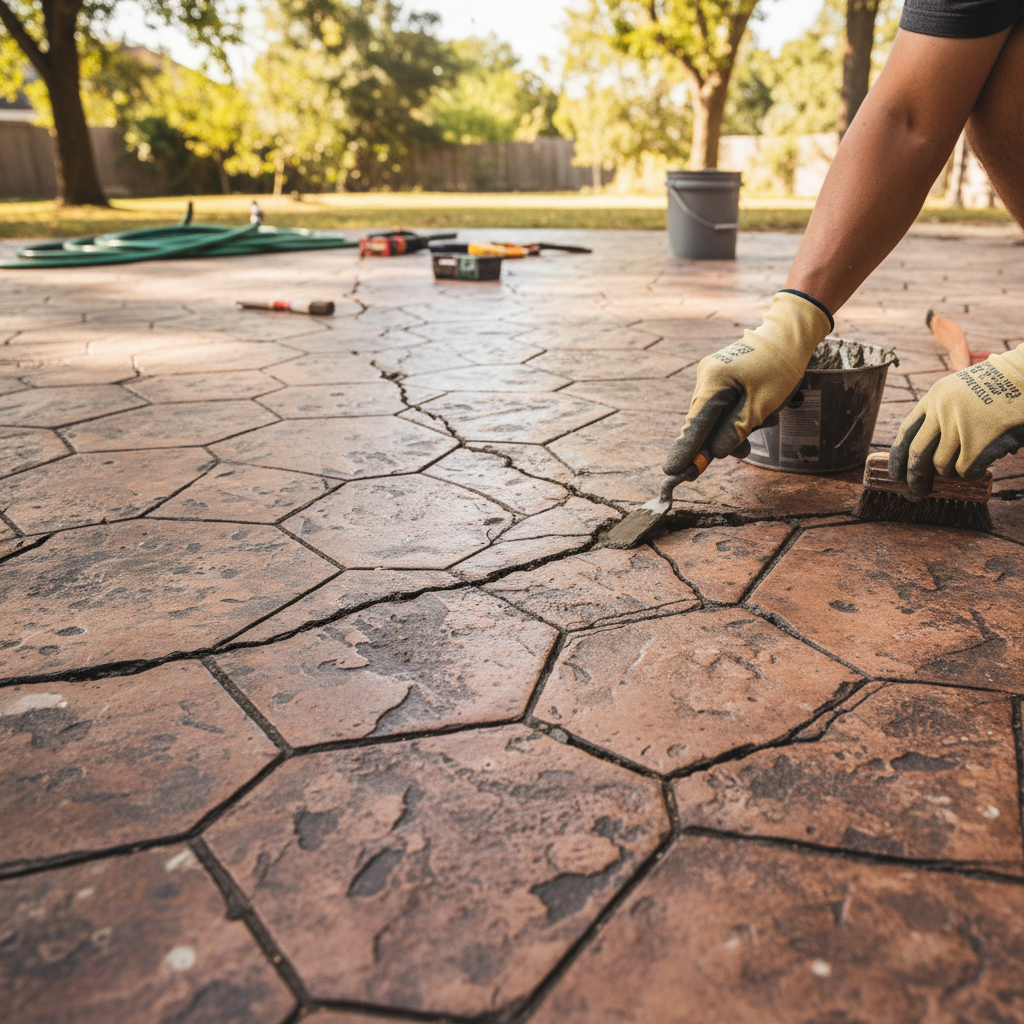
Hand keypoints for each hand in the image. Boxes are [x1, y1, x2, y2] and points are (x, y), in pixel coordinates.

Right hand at [663, 290, 833, 475]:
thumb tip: (714, 453)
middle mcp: (706, 377)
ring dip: (737, 426)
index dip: (685, 449)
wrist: (787, 337)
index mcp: (714, 381)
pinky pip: (723, 406)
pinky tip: (762, 410)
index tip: (671, 471)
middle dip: (723, 438)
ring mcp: (712, 376)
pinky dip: (739, 414)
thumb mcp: (762, 405)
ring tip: (766, 419)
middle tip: (744, 451)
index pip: (695, 424)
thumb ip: (736, 431)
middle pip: (704, 422)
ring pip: (715, 416)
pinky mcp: (720, 378)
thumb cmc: (779, 369)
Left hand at [889, 347, 1023, 496]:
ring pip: (942, 466)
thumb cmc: (999, 387)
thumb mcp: (960, 391)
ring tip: (968, 463)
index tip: (895, 475)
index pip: (905, 433)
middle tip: (916, 494)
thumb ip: (941, 417)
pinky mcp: (980, 439)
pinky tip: (981, 464)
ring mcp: (960, 424)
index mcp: (934, 397)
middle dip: (914, 480)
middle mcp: (941, 409)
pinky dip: (971, 473)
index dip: (898, 458)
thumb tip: (922, 461)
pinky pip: (965, 470)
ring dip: (952, 474)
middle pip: (917, 455)